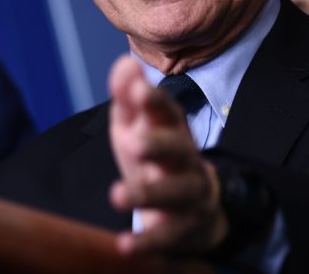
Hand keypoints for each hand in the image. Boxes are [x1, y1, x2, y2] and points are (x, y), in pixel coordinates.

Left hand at [107, 55, 227, 255]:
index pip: (167, 110)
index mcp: (172, 130)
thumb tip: (123, 64)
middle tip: (134, 143)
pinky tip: (124, 244)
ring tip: (116, 195)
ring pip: (175, 193)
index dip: (154, 100)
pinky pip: (167, 236)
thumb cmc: (154, 156)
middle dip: (158, 144)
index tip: (138, 89)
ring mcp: (188, 194)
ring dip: (146, 194)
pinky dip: (147, 242)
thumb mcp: (137, 125)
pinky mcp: (183, 228)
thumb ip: (127, 97)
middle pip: (178, 149)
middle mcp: (185, 159)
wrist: (191, 208)